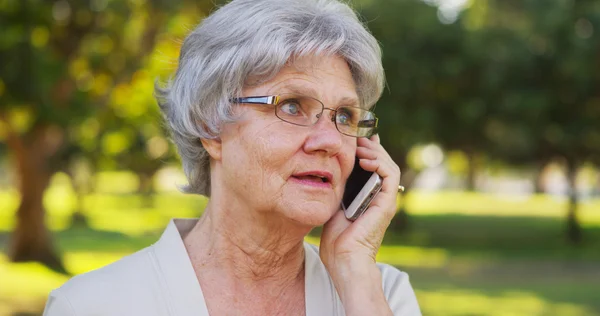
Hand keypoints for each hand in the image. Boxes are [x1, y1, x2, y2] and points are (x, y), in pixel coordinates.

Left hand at [319, 134, 400, 269]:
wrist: (343, 259)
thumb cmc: (336, 239)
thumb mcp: (334, 204)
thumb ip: (338, 187)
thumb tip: (330, 169)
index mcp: (369, 196)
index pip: (374, 166)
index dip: (367, 149)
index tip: (355, 137)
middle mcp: (381, 197)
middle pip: (383, 162)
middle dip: (370, 147)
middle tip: (356, 138)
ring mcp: (386, 200)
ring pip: (389, 165)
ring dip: (375, 152)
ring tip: (360, 147)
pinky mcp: (387, 203)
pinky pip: (390, 175)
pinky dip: (379, 163)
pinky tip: (364, 159)